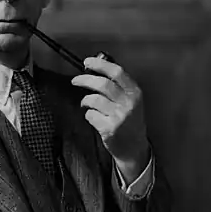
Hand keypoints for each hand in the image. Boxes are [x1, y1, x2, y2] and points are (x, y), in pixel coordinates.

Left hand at [71, 56, 148, 182]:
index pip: (117, 72)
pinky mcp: (109, 129)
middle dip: (85, 80)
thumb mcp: (132, 102)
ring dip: (85, 100)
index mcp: (135, 93)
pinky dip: (88, 115)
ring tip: (85, 103)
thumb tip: (97, 68)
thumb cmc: (130, 122)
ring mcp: (119, 117)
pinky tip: (93, 118)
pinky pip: (91, 115)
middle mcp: (128, 104)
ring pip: (94, 100)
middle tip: (75, 80)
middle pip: (103, 84)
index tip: (87, 62)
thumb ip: (119, 86)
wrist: (134, 149)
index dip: (100, 65)